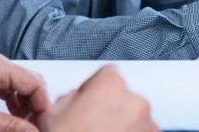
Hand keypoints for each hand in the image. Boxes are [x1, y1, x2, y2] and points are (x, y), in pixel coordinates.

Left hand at [0, 52, 50, 131]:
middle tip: (34, 129)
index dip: (43, 108)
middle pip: (28, 85)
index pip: (36, 83)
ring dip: (23, 110)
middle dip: (34, 109)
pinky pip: (4, 93)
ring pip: (17, 90)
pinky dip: (10, 107)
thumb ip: (11, 128)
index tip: (43, 127)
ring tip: (22, 128)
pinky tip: (8, 122)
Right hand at [35, 66, 156, 131]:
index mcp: (111, 87)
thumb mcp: (49, 116)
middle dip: (108, 110)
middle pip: (123, 98)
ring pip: (133, 121)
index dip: (93, 88)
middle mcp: (136, 103)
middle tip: (88, 128)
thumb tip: (75, 100)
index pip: (107, 73)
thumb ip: (67, 98)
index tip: (86, 101)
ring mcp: (149, 128)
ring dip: (120, 129)